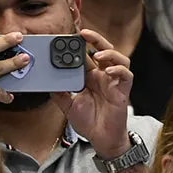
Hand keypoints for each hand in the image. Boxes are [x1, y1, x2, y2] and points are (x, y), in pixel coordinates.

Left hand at [51, 29, 132, 157]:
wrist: (101, 139)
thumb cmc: (88, 121)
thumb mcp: (67, 105)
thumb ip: (58, 92)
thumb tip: (46, 81)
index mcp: (89, 76)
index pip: (86, 55)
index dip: (79, 45)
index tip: (67, 37)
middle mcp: (103, 76)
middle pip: (103, 50)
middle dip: (95, 39)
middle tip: (83, 33)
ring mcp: (114, 82)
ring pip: (119, 58)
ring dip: (109, 52)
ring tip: (97, 53)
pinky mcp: (123, 90)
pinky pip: (126, 75)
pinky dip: (119, 70)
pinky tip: (109, 70)